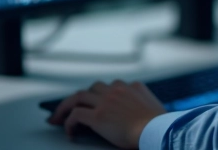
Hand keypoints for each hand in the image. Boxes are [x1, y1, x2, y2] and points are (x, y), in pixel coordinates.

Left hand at [48, 80, 166, 148]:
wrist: (157, 131)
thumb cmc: (160, 126)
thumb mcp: (155, 107)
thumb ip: (143, 102)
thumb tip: (140, 111)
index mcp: (133, 86)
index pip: (110, 86)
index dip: (99, 95)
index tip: (93, 103)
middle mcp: (117, 89)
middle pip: (92, 88)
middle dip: (80, 98)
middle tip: (69, 108)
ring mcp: (106, 101)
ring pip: (78, 97)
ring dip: (66, 107)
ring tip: (57, 118)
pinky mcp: (98, 115)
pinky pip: (76, 115)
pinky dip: (68, 122)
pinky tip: (69, 131)